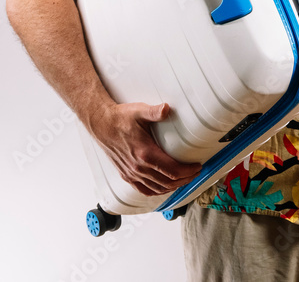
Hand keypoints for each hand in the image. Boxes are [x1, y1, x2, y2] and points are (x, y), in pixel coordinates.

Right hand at [87, 102, 201, 195]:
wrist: (101, 124)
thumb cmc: (121, 118)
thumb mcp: (139, 111)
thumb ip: (154, 112)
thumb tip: (166, 108)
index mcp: (145, 153)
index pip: (172, 170)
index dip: (188, 171)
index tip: (197, 167)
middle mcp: (138, 167)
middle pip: (168, 182)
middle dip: (185, 179)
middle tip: (195, 173)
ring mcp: (131, 173)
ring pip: (157, 188)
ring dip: (174, 186)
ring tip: (185, 179)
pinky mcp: (126, 175)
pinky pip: (144, 190)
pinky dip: (157, 191)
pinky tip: (165, 187)